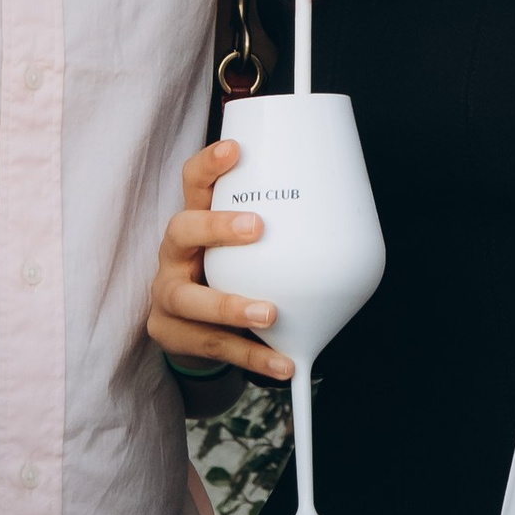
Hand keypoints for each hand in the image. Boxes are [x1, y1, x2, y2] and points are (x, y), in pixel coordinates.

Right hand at [148, 140, 289, 379]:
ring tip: (270, 314)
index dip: (209, 165)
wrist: (194, 330)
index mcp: (194, 222)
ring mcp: (166, 294)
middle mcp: (173, 253)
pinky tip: (281, 364)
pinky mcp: (169, 333)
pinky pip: (211, 345)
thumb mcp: (242, 248)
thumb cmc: (231, 276)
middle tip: (257, 226)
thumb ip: (278, 233)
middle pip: (181, 229)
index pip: (192, 183)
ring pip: (190, 299)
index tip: (236, 150)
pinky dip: (250, 357)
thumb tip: (348, 215)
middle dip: (216, 227)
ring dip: (231, 305)